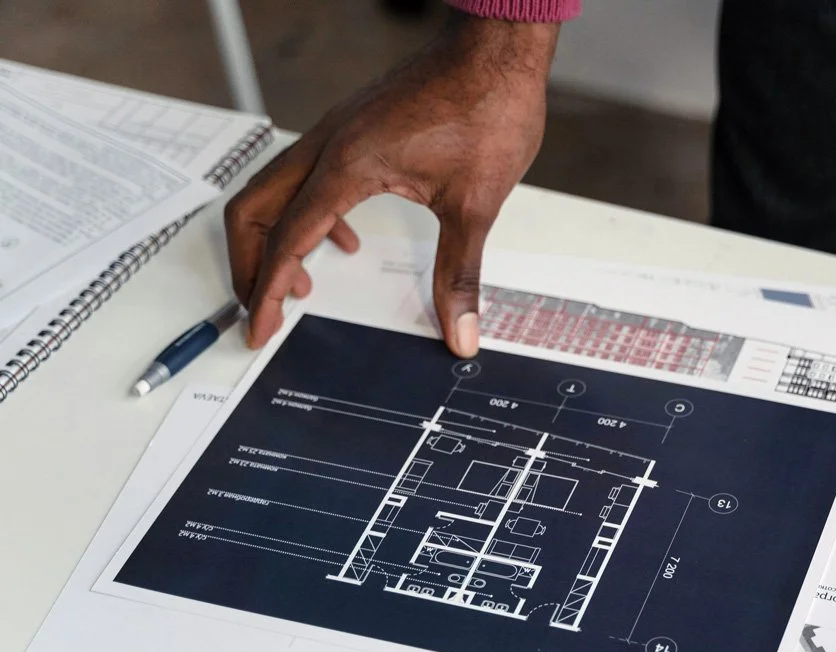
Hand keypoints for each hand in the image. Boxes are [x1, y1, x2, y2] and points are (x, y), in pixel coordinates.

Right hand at [225, 14, 557, 356]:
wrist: (497, 48)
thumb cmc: (487, 107)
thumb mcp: (476, 205)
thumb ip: (460, 273)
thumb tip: (460, 329)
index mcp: (348, 165)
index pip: (287, 240)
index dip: (266, 292)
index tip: (260, 330)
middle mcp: (329, 143)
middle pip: (253, 210)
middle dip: (249, 265)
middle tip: (265, 310)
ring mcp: (337, 132)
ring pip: (273, 189)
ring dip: (274, 239)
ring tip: (300, 284)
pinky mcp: (353, 127)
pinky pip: (306, 175)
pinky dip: (308, 215)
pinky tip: (344, 239)